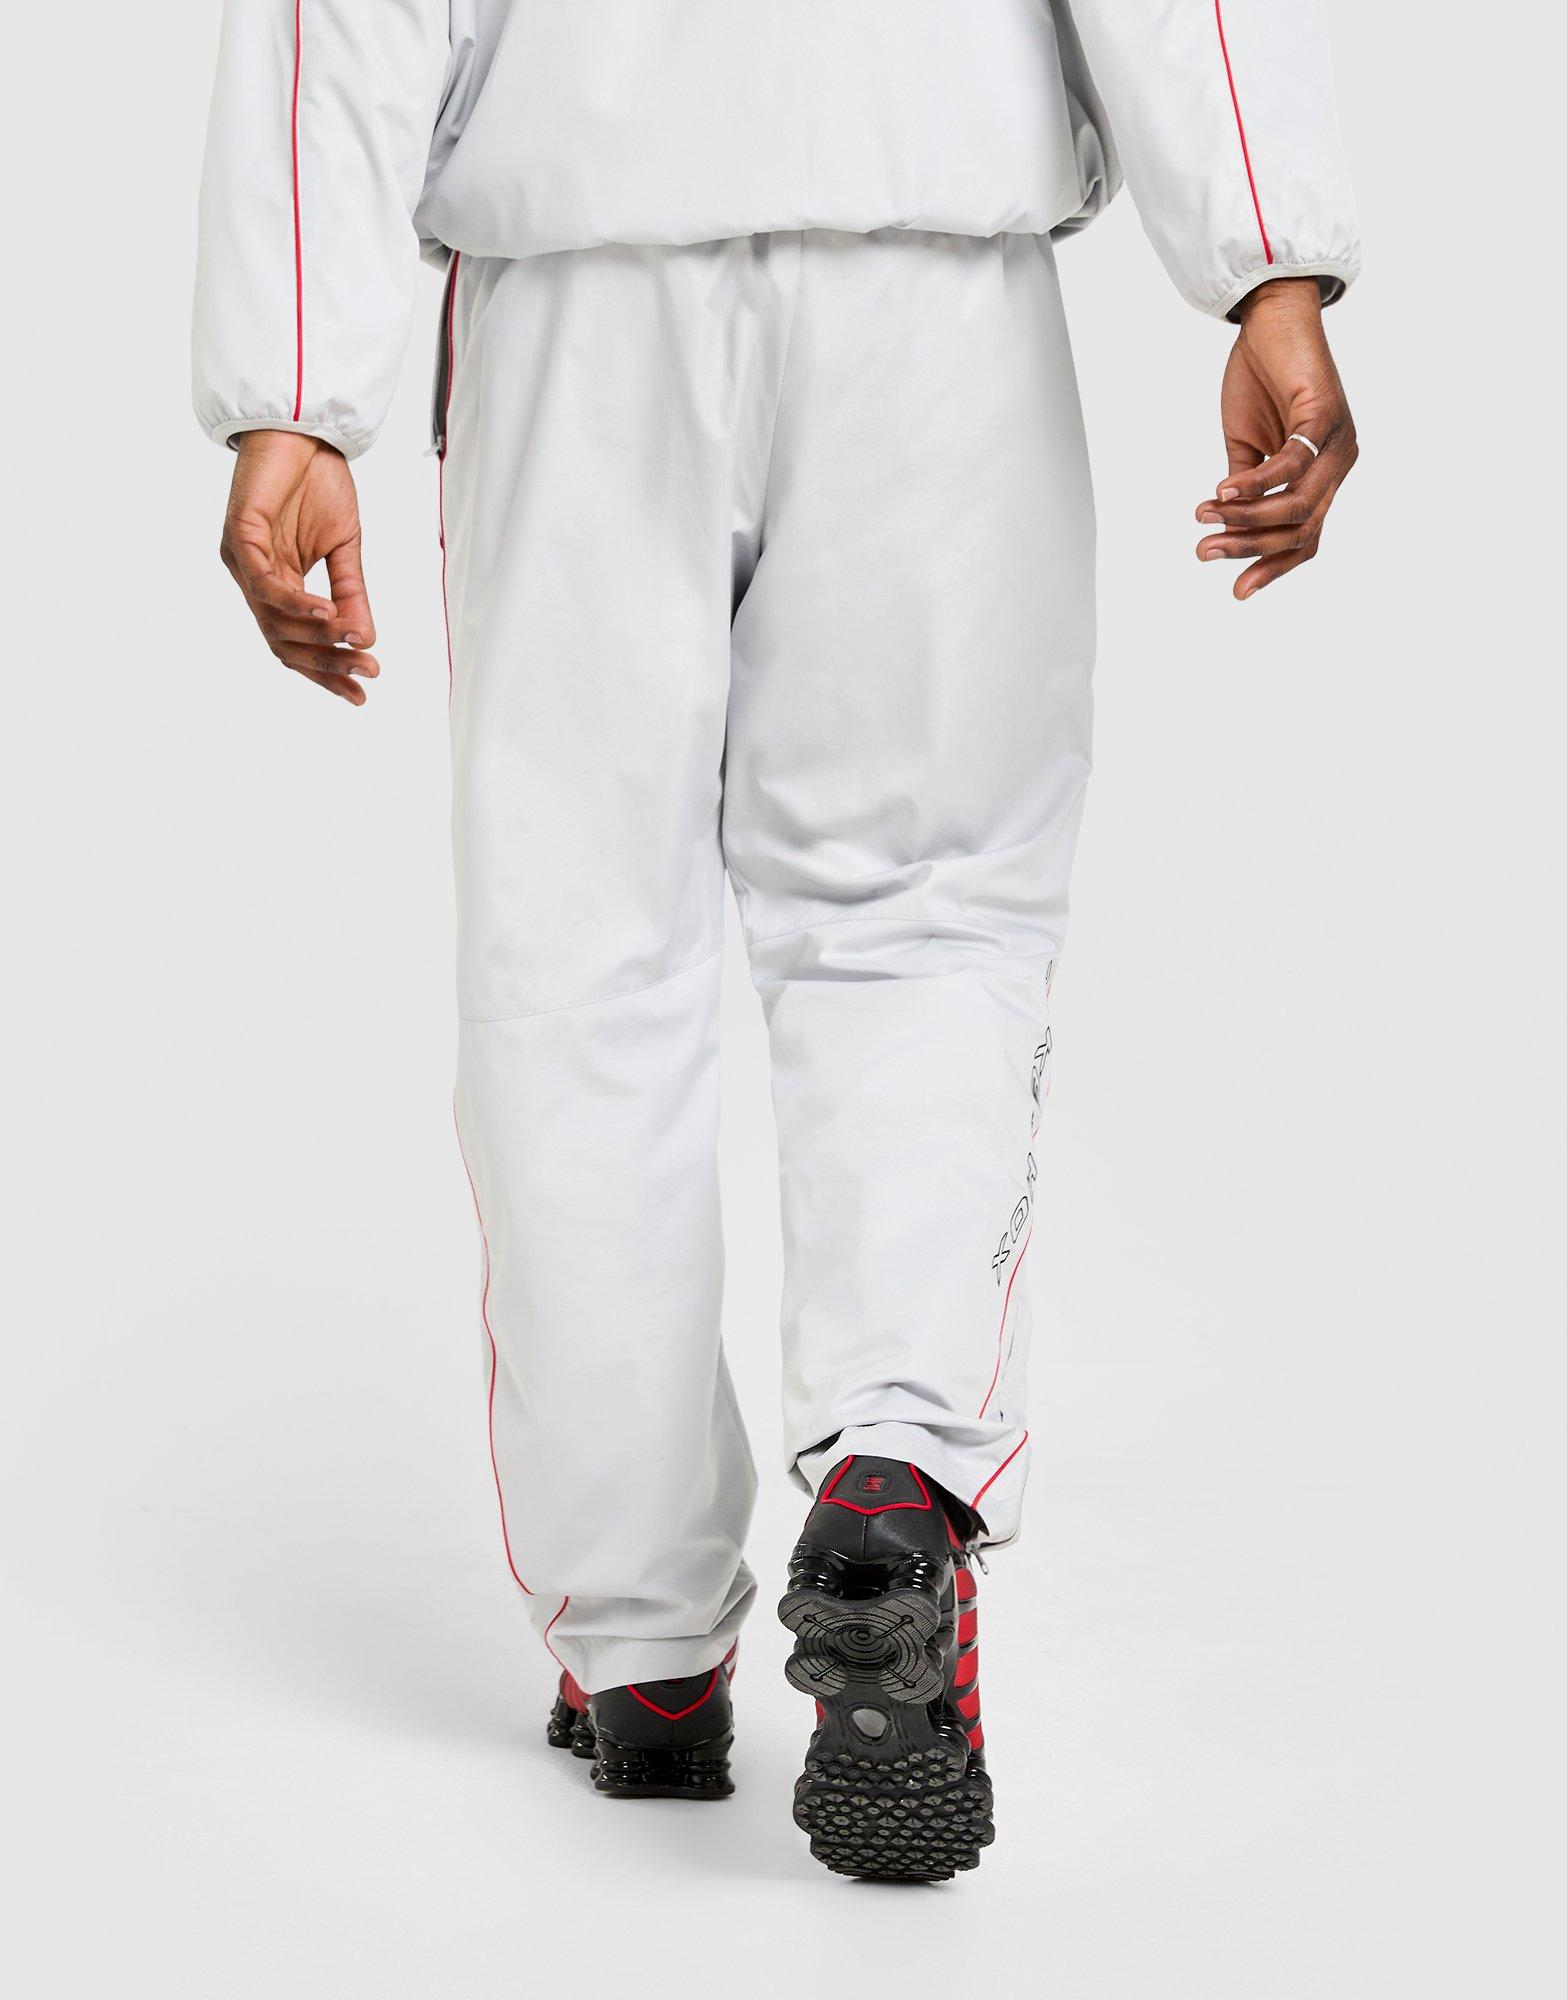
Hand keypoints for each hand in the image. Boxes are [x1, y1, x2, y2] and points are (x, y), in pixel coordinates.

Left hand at [219, 431, 378, 703]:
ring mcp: (242, 559)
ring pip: (272, 618)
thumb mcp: (345, 548)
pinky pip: (265, 582)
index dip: (327, 671)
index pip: (297, 642)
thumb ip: (351, 594)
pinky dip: (295, 602)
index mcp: (277, 584)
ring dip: (315, 634)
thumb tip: (366, 640)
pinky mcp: (238, 534)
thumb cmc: (318, 482)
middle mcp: (253, 579)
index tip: (361, 693)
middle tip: (365, 673)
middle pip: (282, 641)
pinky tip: (326, 612)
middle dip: (325, 663)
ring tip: (352, 642)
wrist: (303, 430)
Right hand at [1196, 277, 1357, 600]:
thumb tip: (1228, 523)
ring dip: (1248, 518)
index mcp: (1323, 476)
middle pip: (1301, 529)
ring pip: (1298, 503)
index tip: (1237, 590)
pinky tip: (1224, 490)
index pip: (1304, 539)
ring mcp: (1339, 440)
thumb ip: (1245, 486)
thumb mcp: (1246, 445)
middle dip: (1250, 547)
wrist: (1273, 318)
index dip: (1272, 568)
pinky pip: (1292, 462)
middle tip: (1206, 552)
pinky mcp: (1326, 412)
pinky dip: (1257, 482)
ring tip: (1208, 519)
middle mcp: (1340, 463)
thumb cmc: (1260, 378)